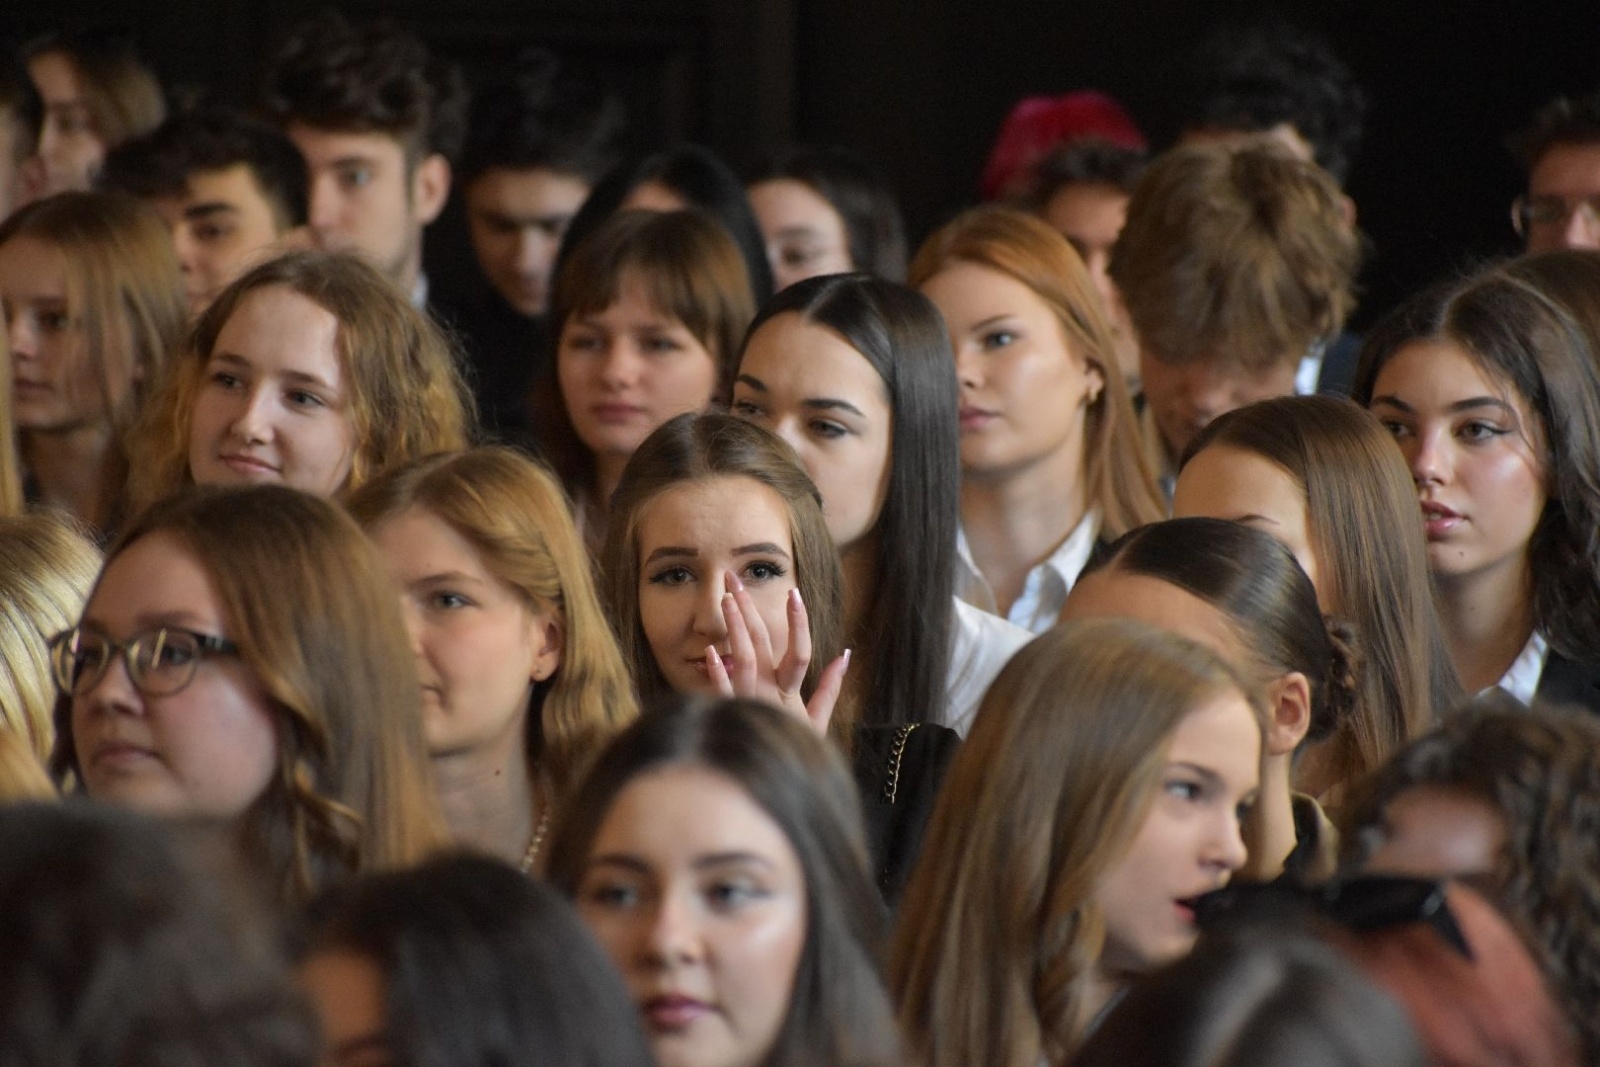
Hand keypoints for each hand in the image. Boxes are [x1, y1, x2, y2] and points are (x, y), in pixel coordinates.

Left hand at [705, 571, 849, 736]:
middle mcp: (772, 695)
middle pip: (763, 645)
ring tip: (725, 600)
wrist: (775, 782)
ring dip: (734, 629)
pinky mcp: (731, 717)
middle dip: (749, 609)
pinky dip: (717, 673)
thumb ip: (830, 688)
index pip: (801, 651)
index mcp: (793, 694)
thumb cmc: (794, 749)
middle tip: (735, 578)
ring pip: (743, 660)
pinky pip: (723, 693)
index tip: (793, 592)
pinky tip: (709, 653)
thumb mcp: (817, 721)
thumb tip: (845, 655)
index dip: (799, 622)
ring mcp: (751, 705)